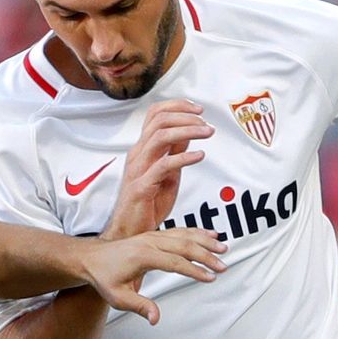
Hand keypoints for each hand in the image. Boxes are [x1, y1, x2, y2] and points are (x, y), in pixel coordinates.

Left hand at [78, 226, 226, 323]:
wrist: (91, 258)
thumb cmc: (104, 277)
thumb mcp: (118, 297)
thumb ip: (139, 307)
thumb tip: (156, 319)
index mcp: (143, 256)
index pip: (175, 262)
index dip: (194, 270)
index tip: (210, 278)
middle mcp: (149, 242)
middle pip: (184, 246)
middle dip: (206, 256)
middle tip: (223, 266)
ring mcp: (152, 236)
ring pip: (184, 235)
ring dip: (205, 241)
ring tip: (224, 247)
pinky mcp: (154, 235)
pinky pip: (179, 231)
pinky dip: (196, 232)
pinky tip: (211, 234)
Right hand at [103, 100, 212, 239]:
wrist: (130, 232)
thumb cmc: (146, 205)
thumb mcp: (168, 174)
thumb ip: (176, 152)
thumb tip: (190, 133)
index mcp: (143, 149)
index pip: (156, 114)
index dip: (178, 106)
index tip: (199, 110)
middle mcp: (138, 155)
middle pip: (159, 120)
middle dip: (187, 116)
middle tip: (206, 124)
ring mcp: (137, 170)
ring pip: (160, 136)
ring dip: (188, 130)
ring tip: (207, 134)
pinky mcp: (141, 187)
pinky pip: (163, 165)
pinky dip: (184, 157)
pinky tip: (199, 155)